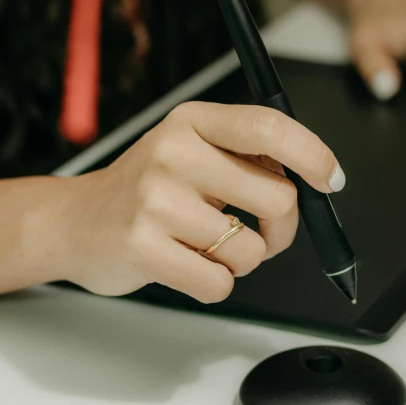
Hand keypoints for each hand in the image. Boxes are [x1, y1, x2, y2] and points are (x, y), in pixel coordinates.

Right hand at [60, 102, 343, 301]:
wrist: (75, 221)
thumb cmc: (146, 189)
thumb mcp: (190, 151)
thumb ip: (244, 157)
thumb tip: (314, 179)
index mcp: (192, 121)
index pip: (268, 127)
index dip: (314, 154)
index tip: (330, 180)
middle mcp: (173, 152)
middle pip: (277, 197)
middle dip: (281, 227)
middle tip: (258, 230)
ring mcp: (155, 200)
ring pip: (251, 250)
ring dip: (240, 260)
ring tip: (204, 245)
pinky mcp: (143, 246)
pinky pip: (219, 283)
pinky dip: (214, 283)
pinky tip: (184, 263)